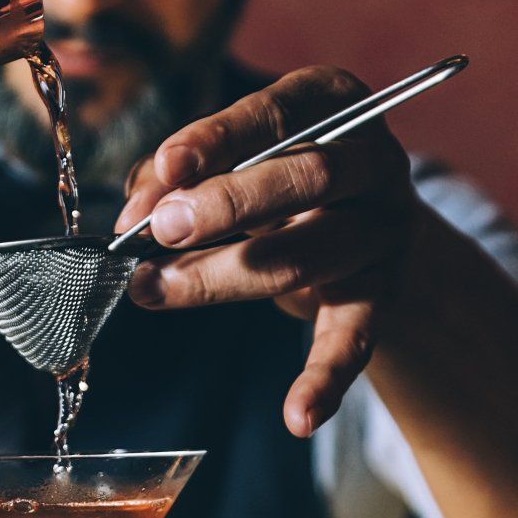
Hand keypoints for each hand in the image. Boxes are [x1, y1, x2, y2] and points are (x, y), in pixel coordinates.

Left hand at [118, 66, 422, 437]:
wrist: (354, 220)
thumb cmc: (269, 174)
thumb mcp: (230, 155)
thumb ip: (177, 172)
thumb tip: (133, 215)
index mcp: (334, 100)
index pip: (274, 113)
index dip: (217, 139)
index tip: (167, 167)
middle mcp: (374, 160)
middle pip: (306, 179)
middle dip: (228, 204)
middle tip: (162, 229)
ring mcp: (385, 231)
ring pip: (306, 257)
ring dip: (221, 277)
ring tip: (154, 289)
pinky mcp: (382, 295)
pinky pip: (354, 340)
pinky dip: (324, 381)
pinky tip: (297, 417)